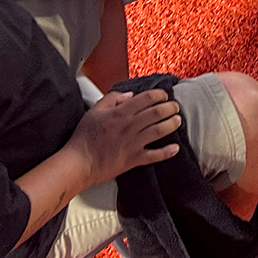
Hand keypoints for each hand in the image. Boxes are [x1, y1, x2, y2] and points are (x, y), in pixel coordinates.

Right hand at [65, 88, 181, 183]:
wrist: (79, 162)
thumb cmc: (84, 137)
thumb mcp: (94, 111)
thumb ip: (112, 99)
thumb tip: (129, 95)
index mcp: (121, 113)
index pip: (146, 99)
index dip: (159, 94)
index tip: (164, 95)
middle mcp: (130, 126)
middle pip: (157, 113)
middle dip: (170, 108)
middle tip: (175, 106)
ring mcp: (133, 143)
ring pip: (159, 131)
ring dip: (172, 124)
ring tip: (178, 120)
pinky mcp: (134, 160)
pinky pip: (154, 155)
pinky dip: (166, 152)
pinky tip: (175, 148)